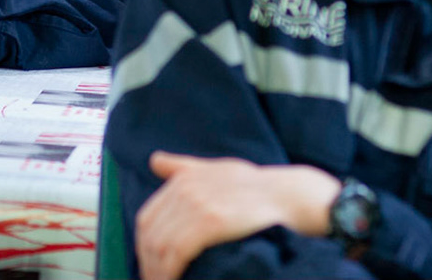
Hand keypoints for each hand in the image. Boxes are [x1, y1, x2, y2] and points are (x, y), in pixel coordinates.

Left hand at [136, 152, 338, 279]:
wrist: (288, 196)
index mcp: (183, 179)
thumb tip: (154, 161)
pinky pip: (176, 251)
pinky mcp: (209, 221)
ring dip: (155, 271)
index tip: (147, 266)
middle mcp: (185, 189)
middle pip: (150, 234)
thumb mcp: (218, 169)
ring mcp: (196, 204)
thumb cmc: (256, 187)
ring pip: (160, 245)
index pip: (147, 218)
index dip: (143, 247)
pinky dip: (168, 270)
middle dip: (146, 263)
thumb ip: (185, 167)